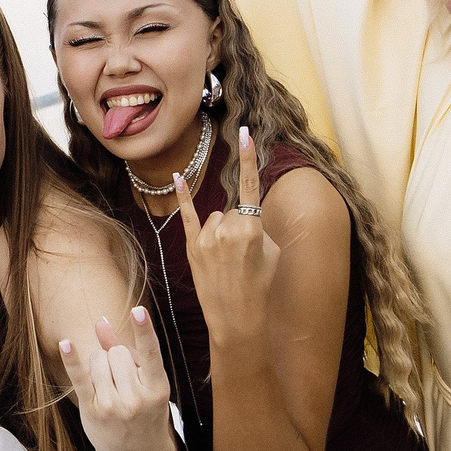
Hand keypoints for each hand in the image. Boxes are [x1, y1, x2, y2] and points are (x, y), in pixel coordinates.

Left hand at [59, 309, 181, 450]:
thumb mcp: (147, 386)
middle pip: (116, 353)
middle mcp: (136, 398)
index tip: (138, 310)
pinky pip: (80, 378)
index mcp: (157, 389)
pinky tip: (66, 343)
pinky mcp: (93, 411)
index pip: (150, 354)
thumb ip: (126, 352)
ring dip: (100, 365)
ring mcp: (113, 406)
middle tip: (123, 381)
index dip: (144, 330)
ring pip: (98, 360)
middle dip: (116, 358)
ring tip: (110, 386)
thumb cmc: (146, 416)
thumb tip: (102, 322)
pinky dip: (72, 359)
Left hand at [175, 124, 278, 345]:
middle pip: (234, 210)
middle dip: (240, 226)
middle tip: (244, 257)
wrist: (237, 318)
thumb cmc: (260, 285)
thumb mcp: (272, 252)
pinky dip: (184, 197)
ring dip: (222, 232)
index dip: (249, 158)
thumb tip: (244, 217)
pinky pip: (188, 215)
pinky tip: (178, 178)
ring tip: (227, 261)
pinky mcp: (192, 246)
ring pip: (216, 217)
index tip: (245, 132)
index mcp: (251, 228)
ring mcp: (206, 237)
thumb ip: (258, 227)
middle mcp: (226, 228)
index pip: (251, 186)